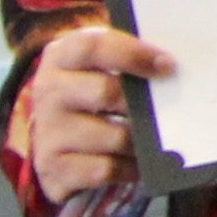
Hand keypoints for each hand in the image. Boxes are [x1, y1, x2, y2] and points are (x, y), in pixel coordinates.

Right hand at [20, 24, 172, 198]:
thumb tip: (169, 65)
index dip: (132, 53)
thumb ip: (126, 60)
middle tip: (167, 107)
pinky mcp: (55, 168)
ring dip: (141, 140)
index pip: (93, 47)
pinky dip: (129, 167)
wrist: (53, 142)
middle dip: (142, 102)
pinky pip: (107, 169)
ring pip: (114, 136)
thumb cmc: (89, 94)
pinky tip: (137, 161)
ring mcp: (48, 133)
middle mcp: (48, 92)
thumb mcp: (97, 67)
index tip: (167, 64)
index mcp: (60, 57)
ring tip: (155, 137)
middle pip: (105, 92)